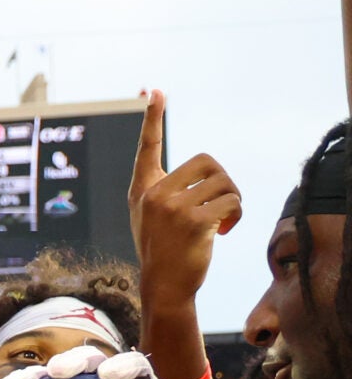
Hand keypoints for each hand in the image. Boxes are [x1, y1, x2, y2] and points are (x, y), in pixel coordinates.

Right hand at [129, 90, 242, 308]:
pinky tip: (224, 232)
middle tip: (221, 204)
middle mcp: (153, 194)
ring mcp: (172, 207)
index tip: (154, 91)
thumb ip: (167, 193)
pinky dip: (235, 215)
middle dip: (222, 181)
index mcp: (142, 190)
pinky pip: (231, 200)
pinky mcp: (193, 220)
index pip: (148, 148)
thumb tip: (205, 174)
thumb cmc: (164, 251)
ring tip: (223, 222)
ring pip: (222, 182)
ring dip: (232, 201)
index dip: (152, 118)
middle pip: (206, 161)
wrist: (164, 287)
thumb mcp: (154, 218)